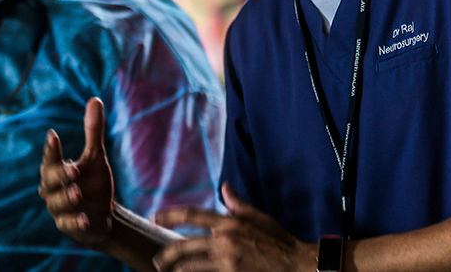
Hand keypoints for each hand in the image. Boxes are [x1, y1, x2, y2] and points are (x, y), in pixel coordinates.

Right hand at [39, 97, 114, 246]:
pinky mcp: (68, 227)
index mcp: (56, 170)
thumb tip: (95, 99)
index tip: (53, 136)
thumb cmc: (94, 182)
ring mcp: (59, 209)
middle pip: (49, 181)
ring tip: (78, 193)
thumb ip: (93, 131)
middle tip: (73, 170)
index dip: (51, 149)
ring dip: (67, 198)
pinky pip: (67, 225)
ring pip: (56, 203)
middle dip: (59, 175)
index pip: (50, 158)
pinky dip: (75, 222)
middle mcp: (53, 190)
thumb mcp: (96, 156)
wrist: (104, 215)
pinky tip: (85, 219)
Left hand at [152, 182, 316, 271]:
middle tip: (158, 260)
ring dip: (177, 269)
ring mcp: (227, 258)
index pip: (192, 214)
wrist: (296, 264)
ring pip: (191, 264)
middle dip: (168, 254)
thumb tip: (225, 187)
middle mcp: (225, 238)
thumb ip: (238, 204)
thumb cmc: (278, 241)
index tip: (154, 217)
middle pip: (185, 245)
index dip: (170, 215)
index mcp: (229, 221)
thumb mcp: (259, 218)